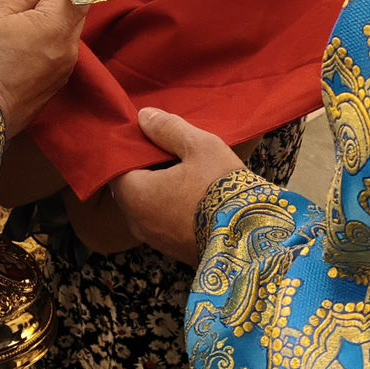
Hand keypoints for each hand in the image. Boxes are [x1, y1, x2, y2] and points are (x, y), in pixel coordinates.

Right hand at [0, 0, 90, 135]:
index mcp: (56, 27)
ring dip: (49, 17)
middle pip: (77, 9)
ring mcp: (64, 69)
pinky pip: (58, 50)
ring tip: (15, 20)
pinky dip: (45, 38)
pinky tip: (17, 44)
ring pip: (67, 30)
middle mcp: (69, 48)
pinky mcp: (55, 83)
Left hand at [110, 108, 248, 263]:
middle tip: (171, 149)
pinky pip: (163, 221)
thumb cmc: (222, 188)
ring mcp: (155, 240)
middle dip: (146, 168)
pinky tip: (195, 194)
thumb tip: (144, 117)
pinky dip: (172, 206)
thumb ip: (168, 129)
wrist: (253, 239)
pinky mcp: (174, 252)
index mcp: (134, 194)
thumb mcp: (199, 146)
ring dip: (161, 188)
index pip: (116, 165)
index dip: (131, 148)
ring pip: (148, 205)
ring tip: (187, 170)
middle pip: (131, 186)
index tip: (150, 134)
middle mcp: (136, 222)